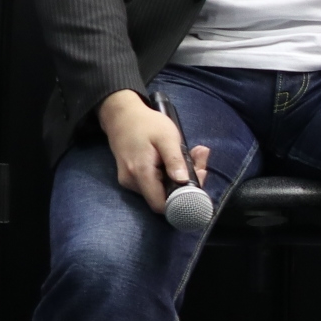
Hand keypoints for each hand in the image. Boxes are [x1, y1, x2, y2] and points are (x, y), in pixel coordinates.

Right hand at [99, 89, 208, 215]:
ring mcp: (129, 181)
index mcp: (140, 174)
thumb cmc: (146, 124)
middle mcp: (131, 182)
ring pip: (159, 191)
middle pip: (163, 197)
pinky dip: (167, 175)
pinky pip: (153, 183)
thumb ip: (175, 160)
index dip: (182, 199)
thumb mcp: (167, 137)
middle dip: (184, 185)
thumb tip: (183, 181)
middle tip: (198, 163)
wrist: (121, 115)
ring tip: (189, 156)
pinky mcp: (130, 177)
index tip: (196, 180)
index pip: (161, 205)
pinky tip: (174, 160)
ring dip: (177, 179)